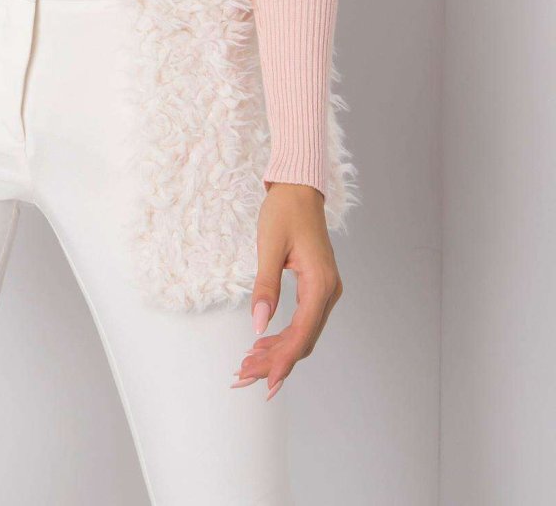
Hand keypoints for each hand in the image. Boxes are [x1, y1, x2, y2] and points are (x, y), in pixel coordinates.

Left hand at [229, 182, 342, 399]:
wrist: (299, 189)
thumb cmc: (284, 212)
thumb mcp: (270, 246)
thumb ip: (265, 286)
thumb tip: (259, 324)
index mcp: (320, 283)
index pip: (302, 333)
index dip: (283, 360)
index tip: (265, 382)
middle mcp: (328, 291)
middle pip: (303, 339)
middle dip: (274, 361)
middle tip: (243, 375)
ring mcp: (325, 291)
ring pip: (303, 333)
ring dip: (277, 351)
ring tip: (247, 364)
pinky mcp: (317, 287)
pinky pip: (303, 320)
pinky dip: (283, 335)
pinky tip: (262, 343)